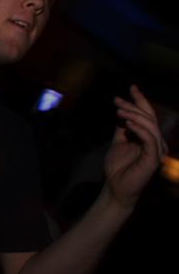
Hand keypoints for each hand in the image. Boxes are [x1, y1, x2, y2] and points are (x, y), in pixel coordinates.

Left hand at [103, 85, 166, 209]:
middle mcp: (156, 142)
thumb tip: (122, 111)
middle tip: (116, 100)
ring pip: (150, 127)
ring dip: (134, 116)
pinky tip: (127, 123)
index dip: (141, 100)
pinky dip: (139, 130)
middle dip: (134, 106)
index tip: (131, 87)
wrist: (115, 187)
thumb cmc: (118, 167)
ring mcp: (156, 150)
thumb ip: (122, 128)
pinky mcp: (153, 159)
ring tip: (119, 111)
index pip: (148, 115)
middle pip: (149, 118)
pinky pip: (150, 140)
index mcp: (149, 137)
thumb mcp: (118, 142)